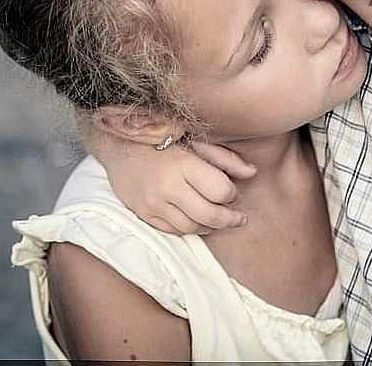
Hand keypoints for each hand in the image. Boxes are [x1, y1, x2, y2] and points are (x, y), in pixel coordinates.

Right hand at [98, 138, 256, 234]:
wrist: (119, 145)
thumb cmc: (163, 139)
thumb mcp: (196, 141)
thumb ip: (226, 159)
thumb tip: (252, 173)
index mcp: (182, 164)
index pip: (220, 191)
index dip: (232, 194)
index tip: (233, 191)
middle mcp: (166, 187)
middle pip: (208, 215)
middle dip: (230, 219)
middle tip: (240, 218)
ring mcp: (152, 204)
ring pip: (191, 227)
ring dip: (211, 227)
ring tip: (221, 219)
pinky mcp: (143, 214)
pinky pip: (172, 231)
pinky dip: (190, 229)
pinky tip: (199, 221)